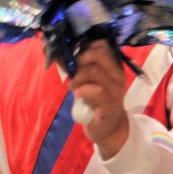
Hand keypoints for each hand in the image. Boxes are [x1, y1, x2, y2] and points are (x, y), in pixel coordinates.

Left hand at [70, 39, 129, 158]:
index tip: (74, 57)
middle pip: (99, 54)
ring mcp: (116, 91)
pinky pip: (96, 91)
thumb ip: (74, 67)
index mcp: (113, 67)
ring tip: (72, 86)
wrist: (108, 127)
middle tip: (72, 72)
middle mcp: (118, 76)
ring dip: (77, 77)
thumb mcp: (85, 81)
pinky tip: (77, 94)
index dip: (85, 47)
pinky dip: (83, 90)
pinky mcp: (110, 105)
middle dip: (80, 59)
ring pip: (95, 72)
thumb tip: (54, 53)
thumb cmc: (95, 101)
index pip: (103, 46)